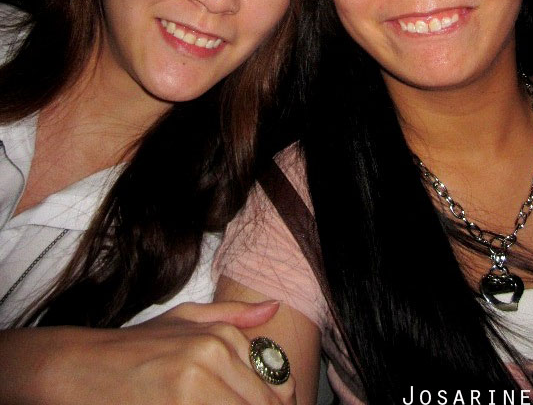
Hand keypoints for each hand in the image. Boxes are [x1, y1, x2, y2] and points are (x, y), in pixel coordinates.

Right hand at [0, 300, 295, 404]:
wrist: (81, 367)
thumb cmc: (134, 346)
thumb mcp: (185, 318)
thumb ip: (232, 316)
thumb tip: (273, 308)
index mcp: (220, 337)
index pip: (274, 384)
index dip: (279, 402)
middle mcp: (211, 359)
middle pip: (262, 404)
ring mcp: (193, 389)